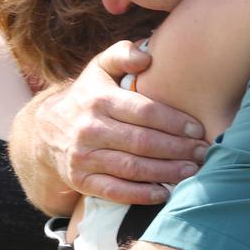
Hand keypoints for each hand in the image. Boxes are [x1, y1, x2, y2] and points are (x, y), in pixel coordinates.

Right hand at [36, 40, 208, 203]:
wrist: (46, 131)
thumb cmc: (87, 96)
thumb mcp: (99, 68)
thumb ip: (122, 54)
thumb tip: (146, 56)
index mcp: (99, 100)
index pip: (145, 112)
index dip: (176, 122)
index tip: (198, 129)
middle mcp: (89, 129)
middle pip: (143, 142)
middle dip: (178, 149)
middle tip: (203, 152)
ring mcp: (83, 157)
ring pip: (132, 168)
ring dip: (166, 172)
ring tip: (192, 171)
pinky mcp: (80, 181)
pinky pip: (114, 191)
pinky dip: (141, 195)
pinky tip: (164, 193)